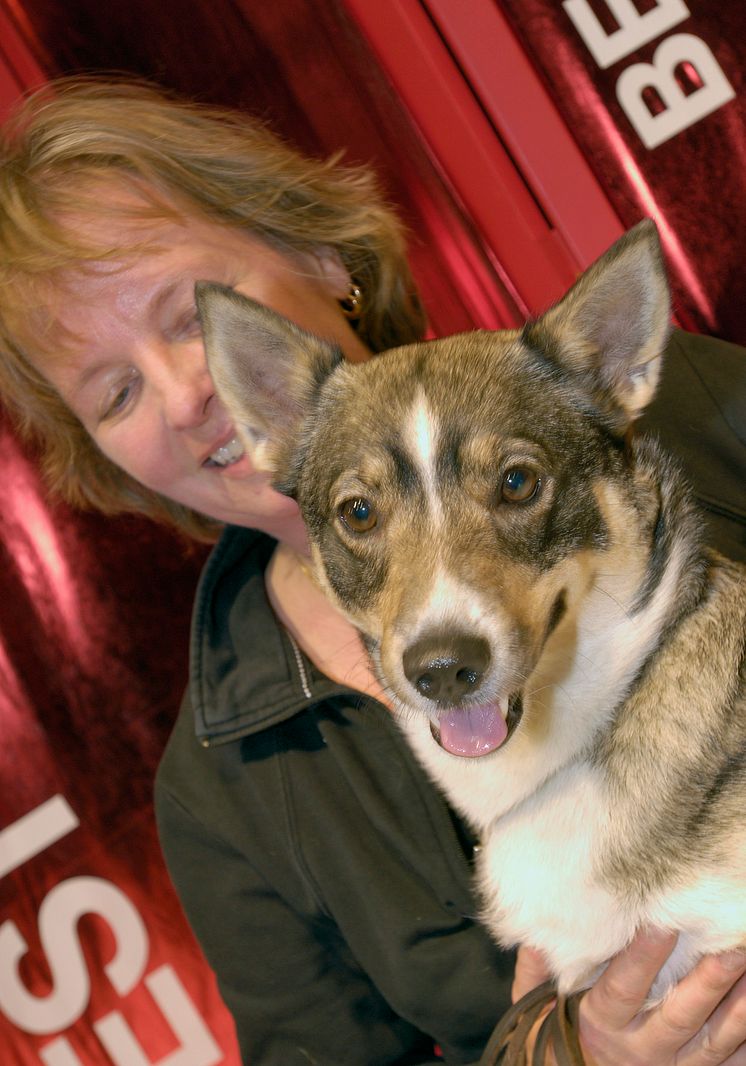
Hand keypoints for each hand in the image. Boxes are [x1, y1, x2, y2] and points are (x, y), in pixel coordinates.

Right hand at [513, 932, 745, 1064]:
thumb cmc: (560, 1039)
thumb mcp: (537, 1008)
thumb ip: (536, 972)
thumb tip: (534, 934)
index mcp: (602, 1023)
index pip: (625, 987)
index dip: (644, 956)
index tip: (663, 921)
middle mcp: (641, 1048)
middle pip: (680, 1013)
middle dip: (708, 979)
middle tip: (731, 945)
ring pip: (713, 1038)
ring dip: (737, 1004)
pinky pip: (729, 1062)